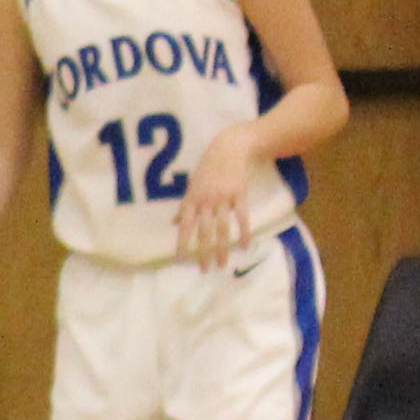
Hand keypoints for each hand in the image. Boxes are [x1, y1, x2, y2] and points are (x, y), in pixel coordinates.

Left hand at [175, 135, 252, 268]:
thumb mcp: (191, 186)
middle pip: (204, 232)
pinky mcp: (240, 195)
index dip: (182, 243)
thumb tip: (174, 223)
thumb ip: (185, 207)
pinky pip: (242, 217)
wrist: (229, 149)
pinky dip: (244, 232)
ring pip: (222, 229)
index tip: (180, 259)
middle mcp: (206, 202)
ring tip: (222, 264)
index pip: (185, 226)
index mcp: (192, 200)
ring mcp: (223, 199)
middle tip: (204, 270)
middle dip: (203, 252)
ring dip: (222, 248)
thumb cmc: (207, 169)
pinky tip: (244, 246)